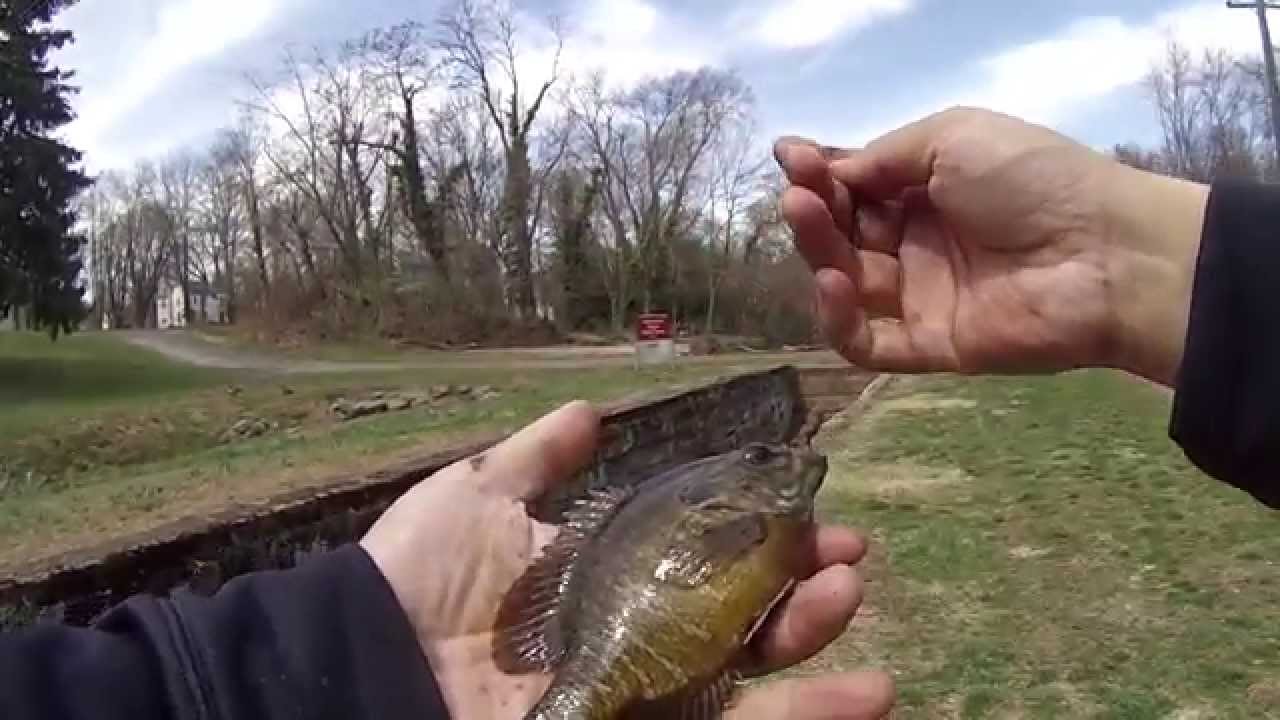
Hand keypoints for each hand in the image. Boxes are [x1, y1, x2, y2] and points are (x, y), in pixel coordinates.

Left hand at [360, 401, 895, 718]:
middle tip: (845, 561)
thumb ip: (536, 460)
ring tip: (851, 603)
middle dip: (802, 594)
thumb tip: (592, 414)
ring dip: (814, 649)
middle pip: (740, 626)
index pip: (708, 567)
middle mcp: (635, 645)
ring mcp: (639, 697)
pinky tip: (871, 694)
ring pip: (748, 682)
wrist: (363, 657)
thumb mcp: (477, 495)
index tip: (814, 512)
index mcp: (609, 588)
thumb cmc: (415, 576)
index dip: (765, 543)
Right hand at [775, 106, 1209, 385]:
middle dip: (815, 209)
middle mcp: (921, 244)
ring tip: (806, 216)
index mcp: (930, 190)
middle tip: (798, 192)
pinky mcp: (930, 346)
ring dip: (818, 251)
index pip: (858, 188)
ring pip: (848, 282)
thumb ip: (883, 158)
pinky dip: (838, 318)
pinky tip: (834, 283)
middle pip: (845, 234)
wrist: (1102, 252)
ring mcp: (923, 297)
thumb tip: (828, 172)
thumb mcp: (952, 137)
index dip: (821, 174)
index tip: (790, 157)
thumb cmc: (1030, 180)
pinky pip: (866, 343)